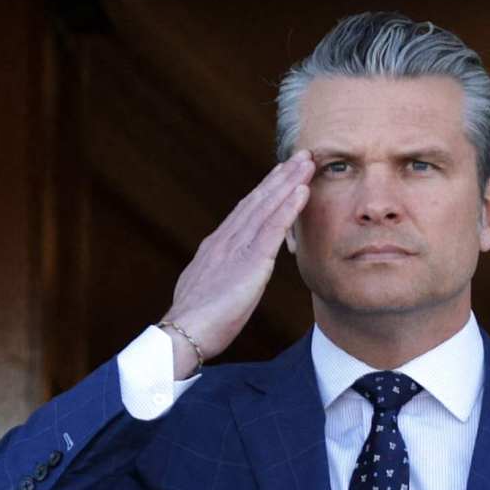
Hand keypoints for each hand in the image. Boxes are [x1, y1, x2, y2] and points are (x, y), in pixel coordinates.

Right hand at [165, 154, 315, 377]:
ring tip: (306, 162)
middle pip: (257, 201)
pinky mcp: (249, 261)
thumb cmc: (196, 323)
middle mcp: (225, 240)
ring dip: (288, 182)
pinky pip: (272, 228)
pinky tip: (301, 190)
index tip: (281, 173)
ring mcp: (236, 248)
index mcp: (216, 247)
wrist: (183, 333)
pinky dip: (288, 207)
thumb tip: (228, 274)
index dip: (265, 190)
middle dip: (280, 177)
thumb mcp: (209, 290)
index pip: (245, 212)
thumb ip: (221, 275)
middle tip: (301, 155)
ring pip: (266, 207)